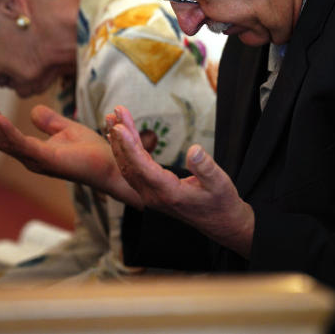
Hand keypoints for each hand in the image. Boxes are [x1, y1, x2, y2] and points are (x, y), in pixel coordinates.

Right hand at [0, 105, 140, 204]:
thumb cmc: (92, 151)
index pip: (7, 137)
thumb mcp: (66, 129)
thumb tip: (33, 111)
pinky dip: (8, 133)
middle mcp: (32, 159)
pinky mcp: (48, 160)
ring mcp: (38, 161)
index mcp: (35, 152)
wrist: (112, 164)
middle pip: (1, 142)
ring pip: (8, 144)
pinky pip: (23, 145)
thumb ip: (49, 121)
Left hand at [106, 106, 254, 257]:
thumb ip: (205, 168)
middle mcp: (153, 196)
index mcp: (168, 193)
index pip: (142, 167)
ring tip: (112, 119)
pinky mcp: (151, 192)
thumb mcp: (220, 183)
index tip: (120, 126)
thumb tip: (194, 150)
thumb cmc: (221, 202)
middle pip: (129, 164)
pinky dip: (125, 152)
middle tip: (116, 112)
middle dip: (120, 137)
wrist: (221, 223)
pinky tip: (121, 138)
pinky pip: (132, 171)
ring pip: (127, 167)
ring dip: (119, 143)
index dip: (130, 146)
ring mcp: (150, 196)